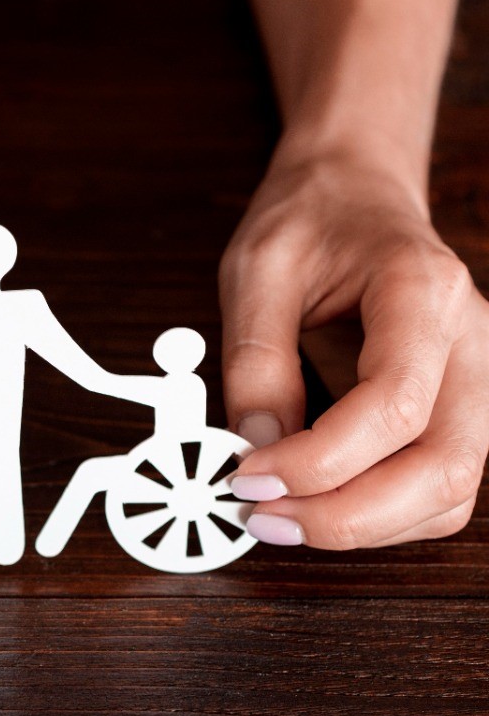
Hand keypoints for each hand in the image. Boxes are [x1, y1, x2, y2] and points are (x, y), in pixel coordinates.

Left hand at [220, 152, 488, 548]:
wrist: (355, 190)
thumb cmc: (311, 218)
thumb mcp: (257, 269)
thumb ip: (255, 358)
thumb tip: (255, 444)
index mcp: (422, 293)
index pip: (393, 404)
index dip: (318, 460)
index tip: (249, 475)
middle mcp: (472, 344)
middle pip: (444, 467)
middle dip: (347, 515)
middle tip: (264, 518)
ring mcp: (477, 383)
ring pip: (450, 492)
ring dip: (364, 525)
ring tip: (280, 516)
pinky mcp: (459, 411)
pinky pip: (437, 489)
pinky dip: (379, 515)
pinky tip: (316, 504)